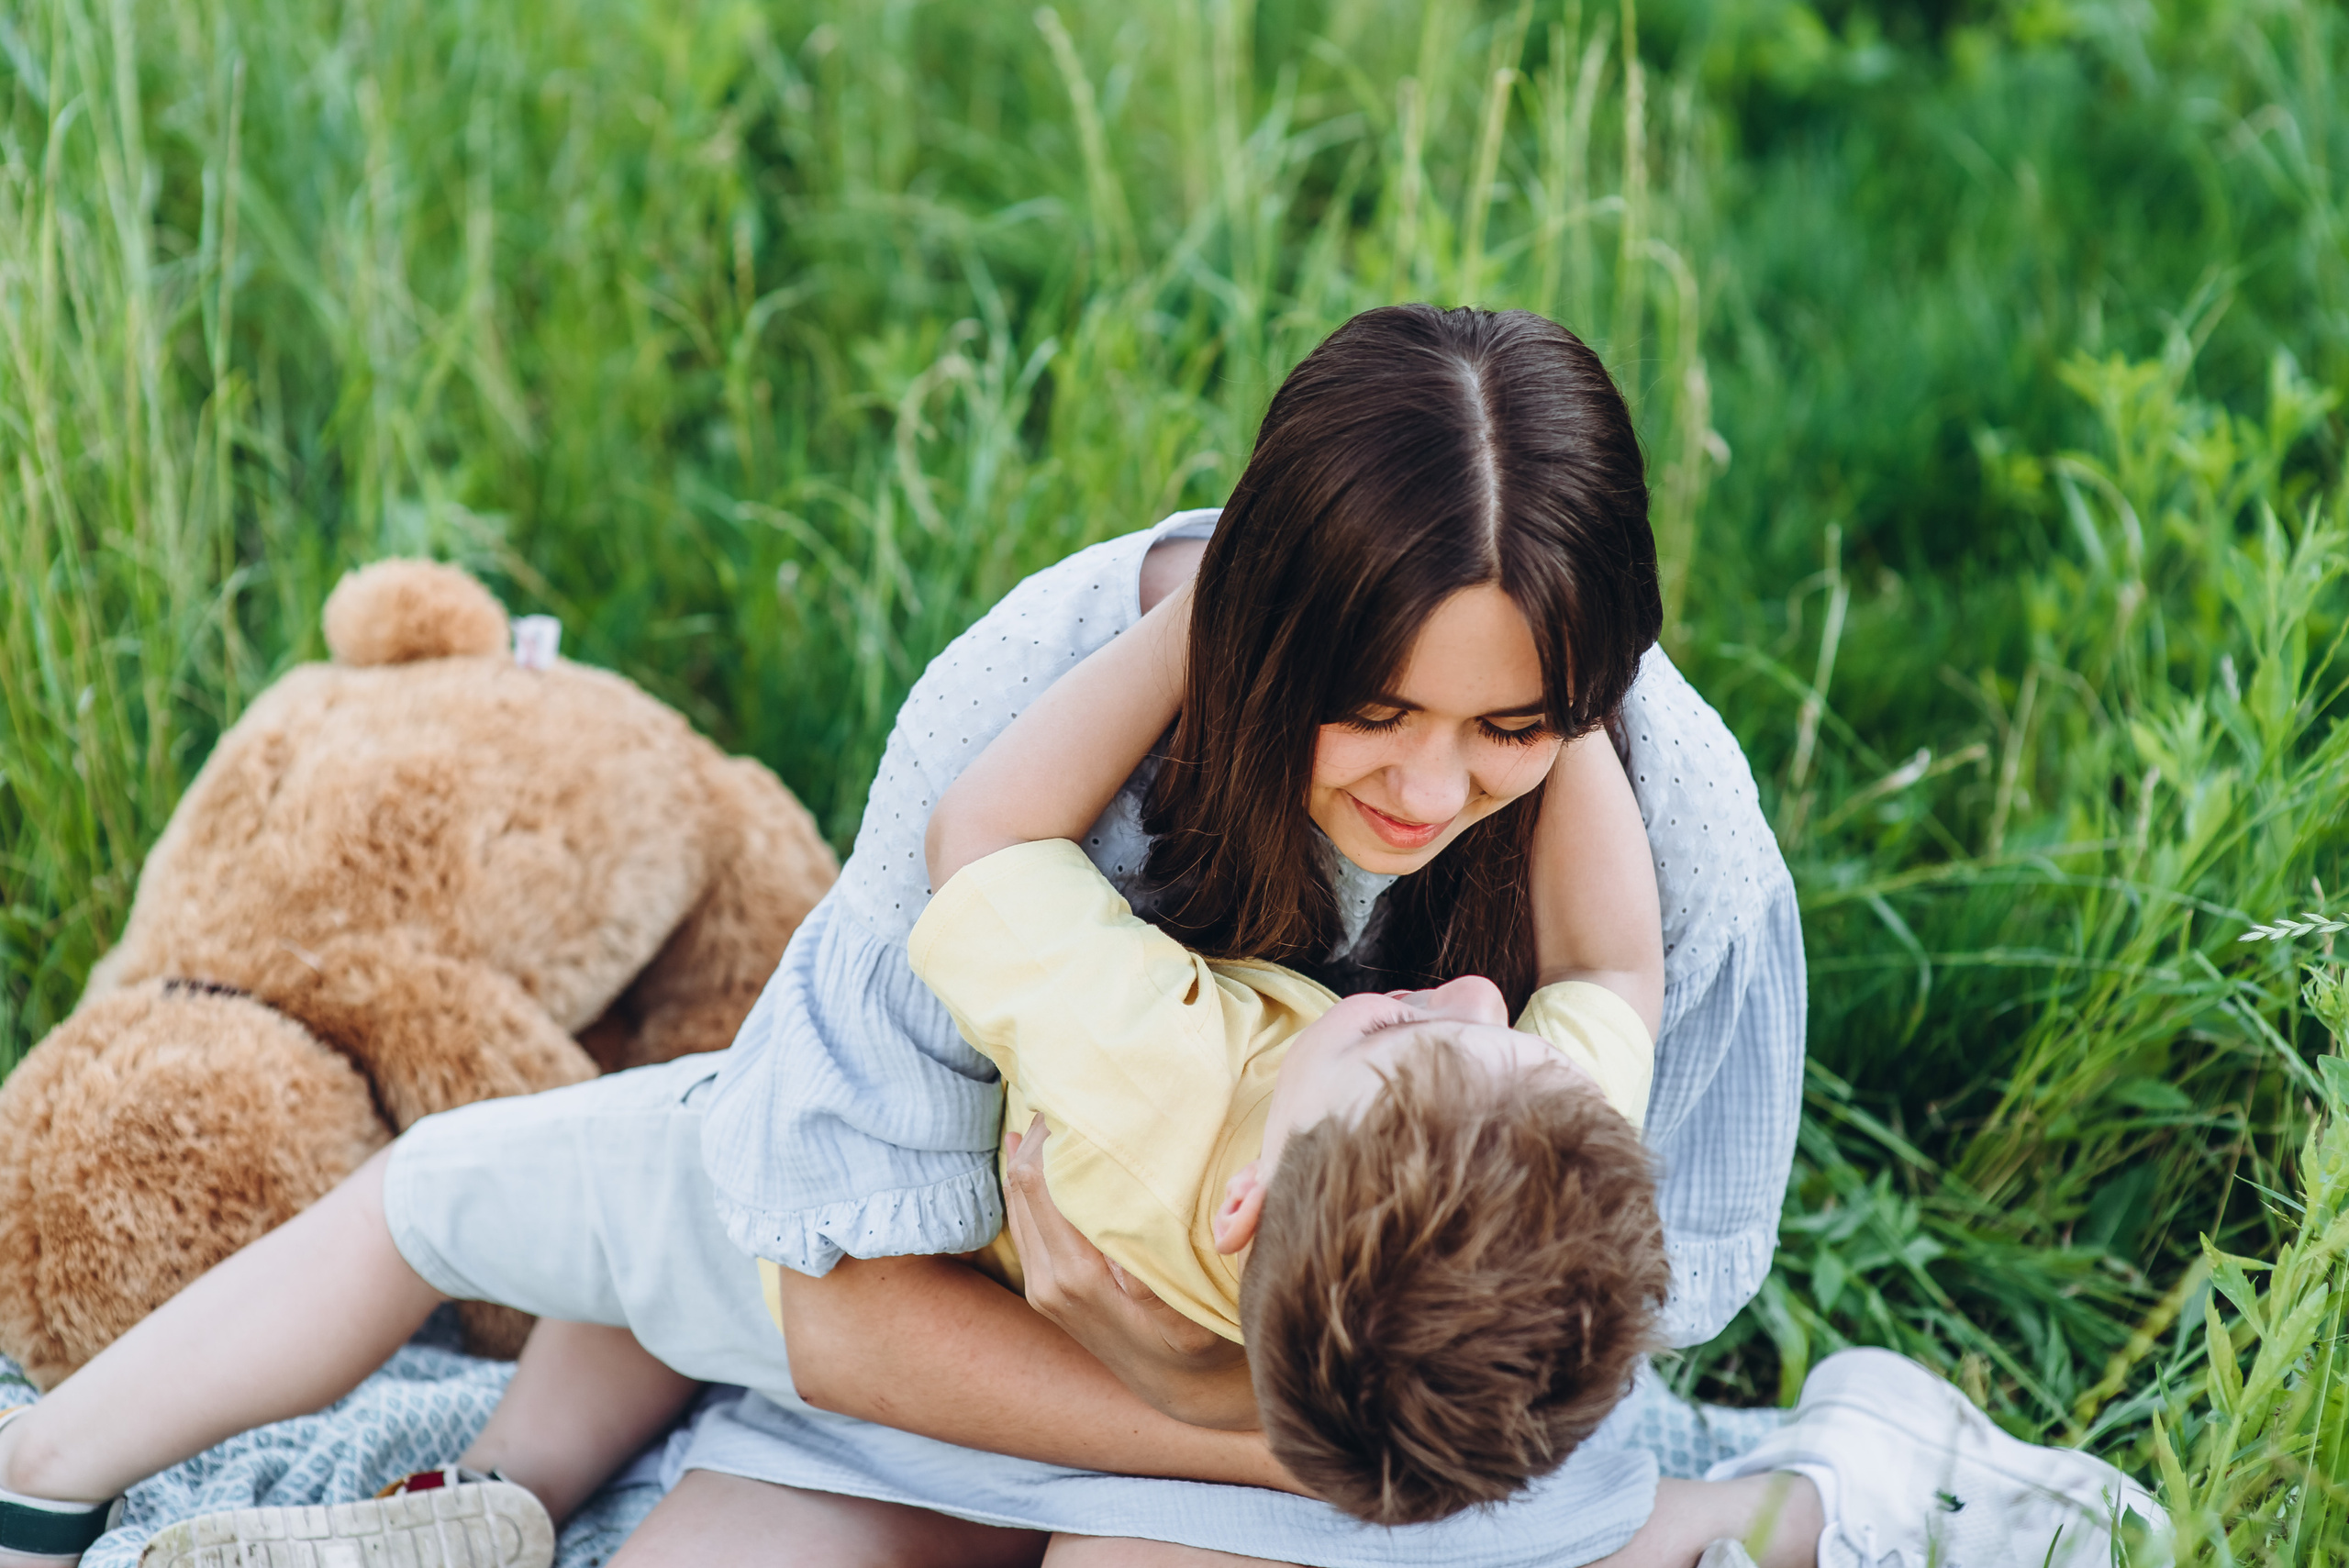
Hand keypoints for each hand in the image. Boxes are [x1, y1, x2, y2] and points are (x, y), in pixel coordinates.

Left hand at [1001, 1114, 1260, 1430]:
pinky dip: (1030, 1182)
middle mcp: (1048, 1282)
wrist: (1186, 1396)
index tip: (1081, 1097)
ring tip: (1060, 1112)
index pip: (1042, 1184)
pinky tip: (1038, 1150)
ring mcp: (1041, 1287)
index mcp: (1077, 1277)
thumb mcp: (1191, 1322)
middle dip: (1041, 1136)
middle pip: (1021, 1184)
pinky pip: (1024, 1220)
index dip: (1054, 1136)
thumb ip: (1157, 1285)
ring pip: (1017, 1200)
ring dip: (1034, 1155)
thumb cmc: (1201, 1348)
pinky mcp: (1045, 1288)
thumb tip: (1129, 1247)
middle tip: (1071, 1092)